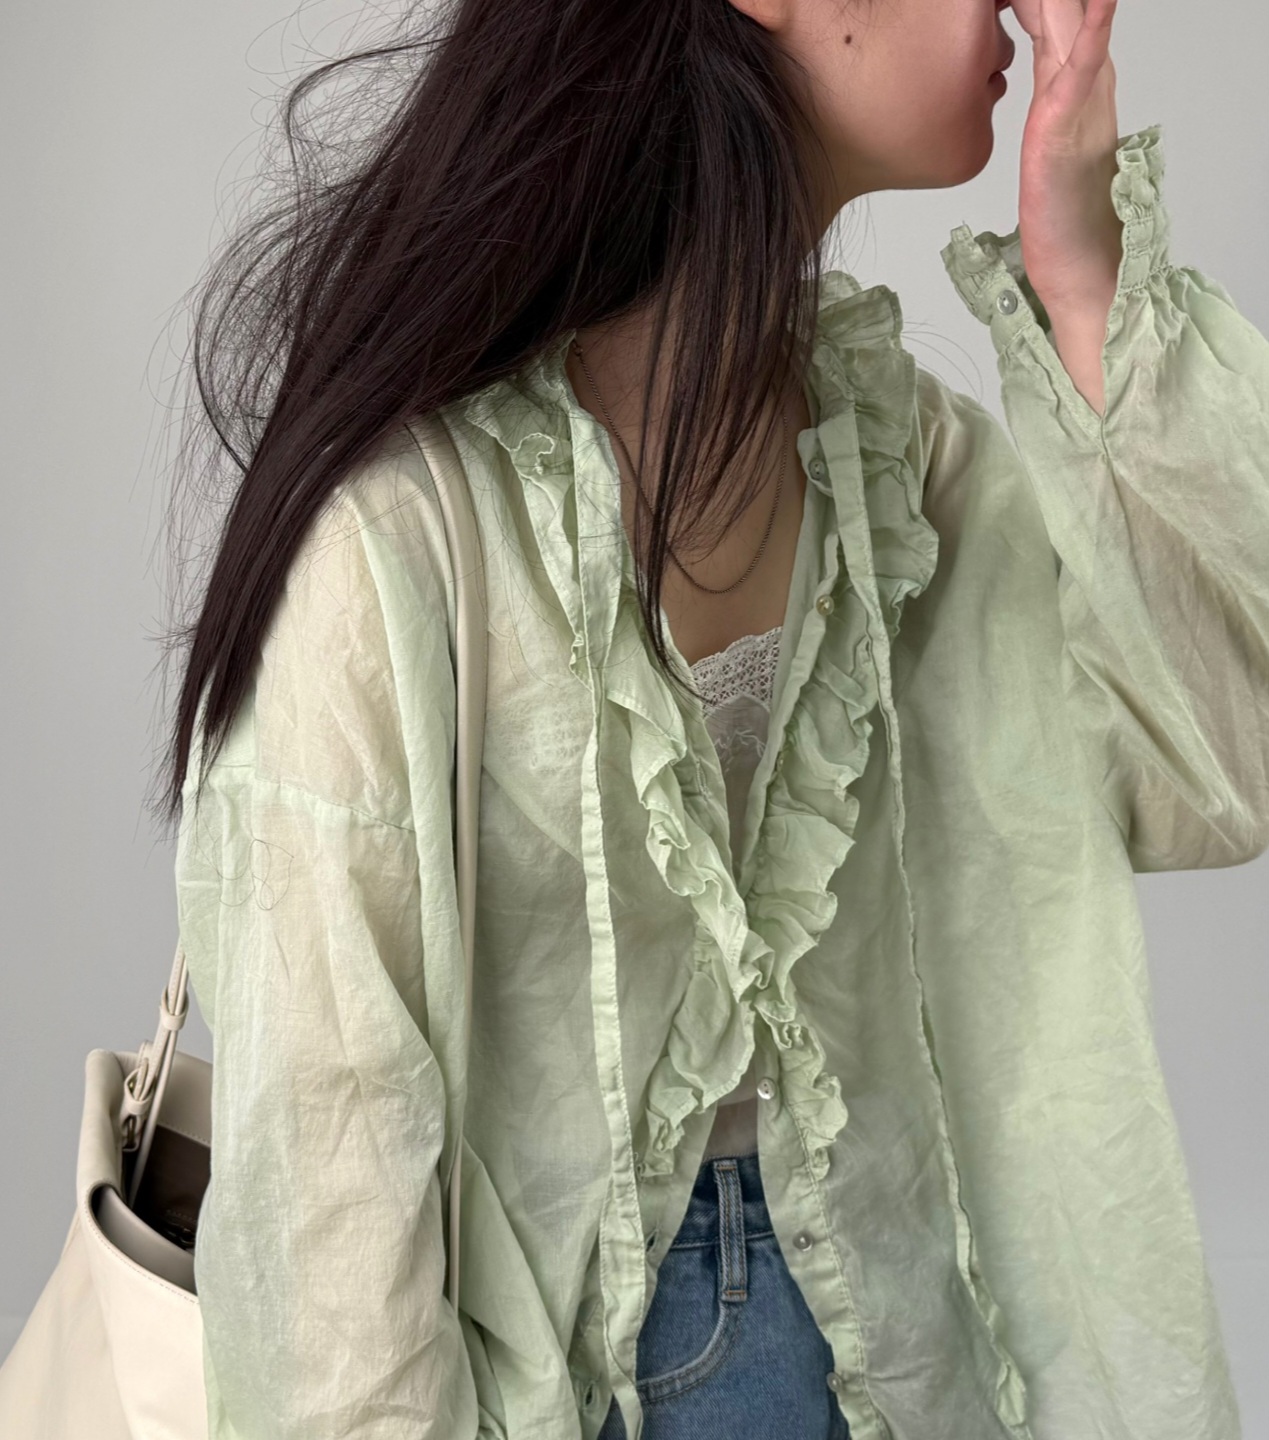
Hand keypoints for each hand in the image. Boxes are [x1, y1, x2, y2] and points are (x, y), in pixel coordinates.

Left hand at [1009, 0, 1123, 309]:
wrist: (1079, 269)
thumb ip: (1040, 108)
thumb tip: (1015, 85)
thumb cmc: (1061, 216)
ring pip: (1073, 21)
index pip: (1049, 14)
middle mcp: (1084, 83)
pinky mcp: (1066, 129)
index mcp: (1071, 86)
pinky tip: (1094, 1)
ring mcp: (1079, 103)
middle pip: (1065, 5)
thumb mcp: (1045, 144)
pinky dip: (1090, 30)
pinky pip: (1079, 68)